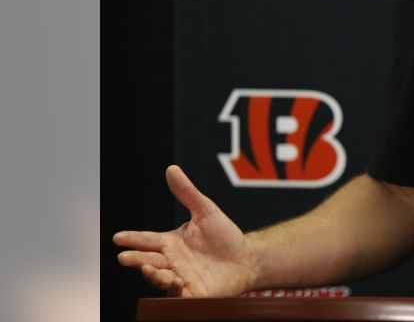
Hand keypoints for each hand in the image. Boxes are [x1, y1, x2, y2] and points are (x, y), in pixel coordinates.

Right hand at [113, 165, 257, 296]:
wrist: (247, 258)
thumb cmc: (224, 236)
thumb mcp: (206, 211)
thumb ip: (187, 193)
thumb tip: (171, 169)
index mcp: (170, 243)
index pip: (147, 240)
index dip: (132, 238)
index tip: (117, 237)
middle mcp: (172, 261)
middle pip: (148, 260)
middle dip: (135, 259)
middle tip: (123, 257)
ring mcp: (180, 278)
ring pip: (159, 278)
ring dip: (152, 275)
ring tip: (147, 268)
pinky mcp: (193, 293)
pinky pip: (179, 295)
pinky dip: (174, 290)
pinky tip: (176, 281)